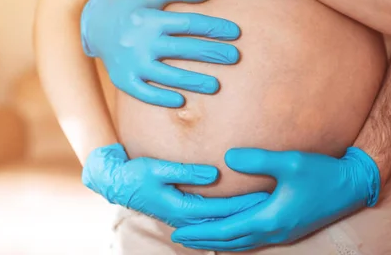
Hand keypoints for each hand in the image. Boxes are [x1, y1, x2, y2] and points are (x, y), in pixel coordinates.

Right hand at [80, 0, 240, 107]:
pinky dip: (162, 98)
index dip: (214, 27)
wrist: (95, 26)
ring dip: (194, 81)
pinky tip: (182, 101)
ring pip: (167, 75)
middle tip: (235, 57)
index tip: (236, 33)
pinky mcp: (123, 80)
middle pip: (182, 50)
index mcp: (148, 18)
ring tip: (216, 86)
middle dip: (212, 54)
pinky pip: (144, 93)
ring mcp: (131, 63)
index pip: (188, 24)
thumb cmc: (131, 6)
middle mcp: (139, 41)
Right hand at [82, 144, 268, 227]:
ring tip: (262, 204)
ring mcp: (184, 217)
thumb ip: (186, 172)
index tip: (263, 195)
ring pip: (219, 220)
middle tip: (272, 200)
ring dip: (240, 214)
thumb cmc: (136, 174)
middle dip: (248, 211)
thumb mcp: (158, 169)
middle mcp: (186, 217)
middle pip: (225, 218)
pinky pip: (211, 217)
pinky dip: (227, 215)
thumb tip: (214, 174)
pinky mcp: (183, 212)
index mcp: (183, 208)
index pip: (221, 209)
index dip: (244, 203)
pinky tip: (239, 210)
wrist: (118, 185)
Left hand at [171, 147, 380, 250]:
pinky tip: (232, 231)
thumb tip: (227, 158)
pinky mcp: (289, 227)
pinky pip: (254, 238)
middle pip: (230, 241)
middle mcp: (274, 230)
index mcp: (270, 219)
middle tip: (179, 238)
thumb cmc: (322, 173)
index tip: (179, 232)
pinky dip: (236, 238)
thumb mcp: (289, 162)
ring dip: (219, 241)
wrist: (352, 185)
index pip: (226, 230)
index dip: (201, 232)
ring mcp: (283, 231)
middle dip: (204, 241)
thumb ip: (258, 160)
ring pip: (243, 242)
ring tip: (199, 238)